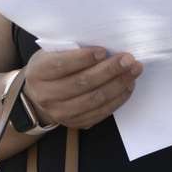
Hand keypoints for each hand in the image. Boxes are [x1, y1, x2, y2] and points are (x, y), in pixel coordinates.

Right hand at [23, 47, 143, 128]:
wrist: (38, 96)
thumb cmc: (50, 67)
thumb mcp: (51, 54)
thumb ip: (70, 50)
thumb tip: (105, 47)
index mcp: (38, 72)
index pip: (61, 65)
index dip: (83, 58)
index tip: (103, 50)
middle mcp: (46, 95)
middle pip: (82, 83)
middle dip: (109, 70)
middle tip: (128, 60)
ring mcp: (60, 113)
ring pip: (94, 99)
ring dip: (118, 85)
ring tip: (133, 71)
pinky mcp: (75, 123)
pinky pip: (100, 113)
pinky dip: (117, 99)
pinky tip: (128, 86)